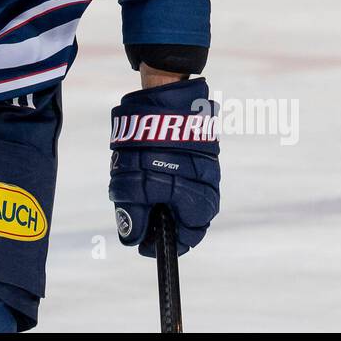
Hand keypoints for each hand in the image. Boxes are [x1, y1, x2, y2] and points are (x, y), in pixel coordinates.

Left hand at [108, 78, 219, 256]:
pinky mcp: (200, 153)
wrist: (165, 95)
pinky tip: (149, 169)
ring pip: (183, 197)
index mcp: (198, 200)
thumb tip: (132, 239)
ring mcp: (207, 169)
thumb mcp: (133, 183)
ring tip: (139, 187)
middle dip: (161, 220)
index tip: (144, 244)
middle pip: (186, 218)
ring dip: (162, 198)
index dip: (164, 244)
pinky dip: (167, 179)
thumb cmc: (148, 142)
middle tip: (137, 215)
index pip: (188, 237)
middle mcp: (208, 187)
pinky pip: (185, 176)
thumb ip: (134, 215)